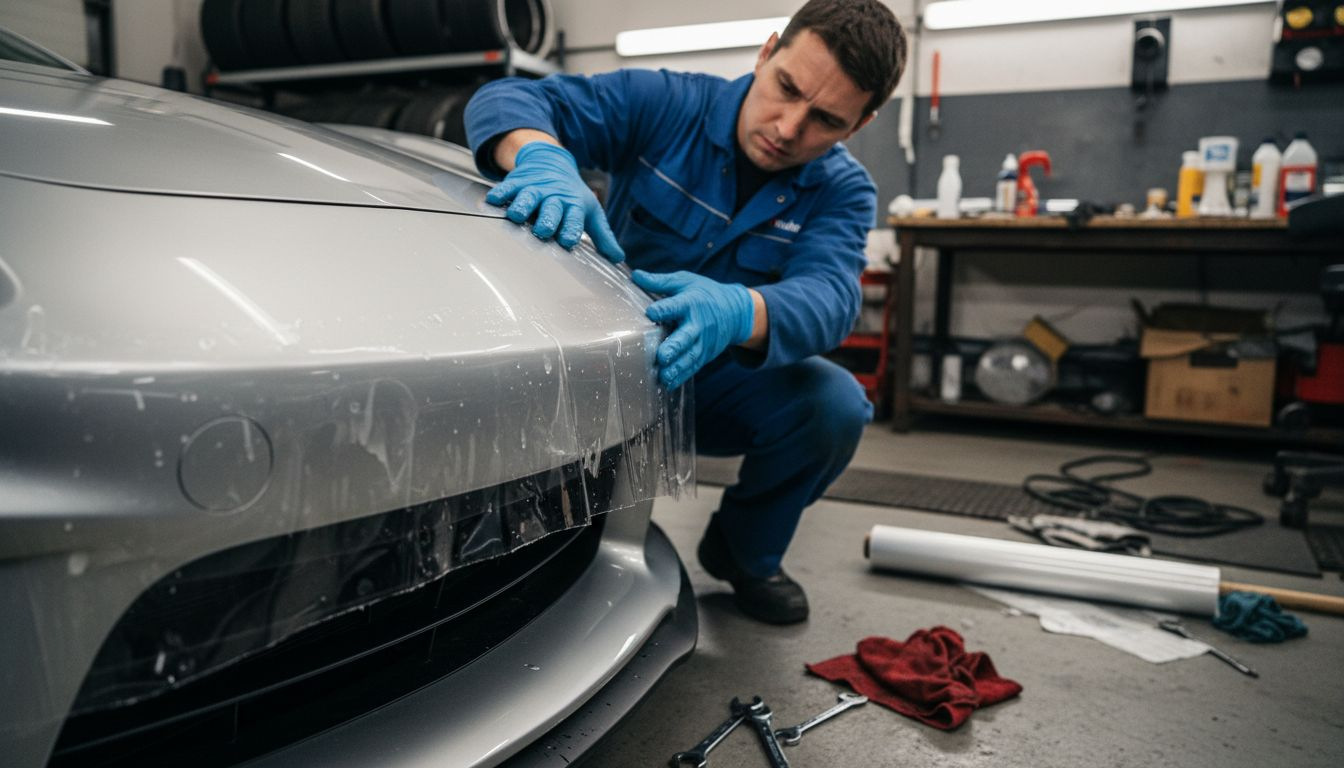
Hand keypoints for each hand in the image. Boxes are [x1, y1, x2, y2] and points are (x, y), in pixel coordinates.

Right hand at [485, 142, 624, 262]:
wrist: (551, 162)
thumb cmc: (571, 194)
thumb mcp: (591, 212)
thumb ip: (603, 236)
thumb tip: (618, 258)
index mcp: (573, 206)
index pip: (573, 219)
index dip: (571, 229)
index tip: (567, 240)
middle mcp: (553, 197)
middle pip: (550, 209)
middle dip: (547, 220)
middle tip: (543, 230)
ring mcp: (534, 189)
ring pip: (528, 198)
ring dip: (522, 206)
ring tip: (516, 216)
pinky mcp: (518, 183)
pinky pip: (507, 188)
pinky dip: (500, 194)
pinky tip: (492, 200)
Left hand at [631, 270, 753, 389]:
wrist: (735, 311)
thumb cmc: (704, 294)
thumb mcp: (684, 282)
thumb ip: (659, 282)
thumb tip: (635, 275)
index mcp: (691, 302)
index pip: (677, 306)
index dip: (664, 310)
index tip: (651, 313)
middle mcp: (698, 324)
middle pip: (686, 336)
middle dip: (674, 347)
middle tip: (662, 356)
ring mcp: (703, 342)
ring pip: (690, 356)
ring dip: (677, 367)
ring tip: (663, 376)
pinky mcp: (704, 355)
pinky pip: (693, 367)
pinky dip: (682, 376)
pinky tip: (668, 384)